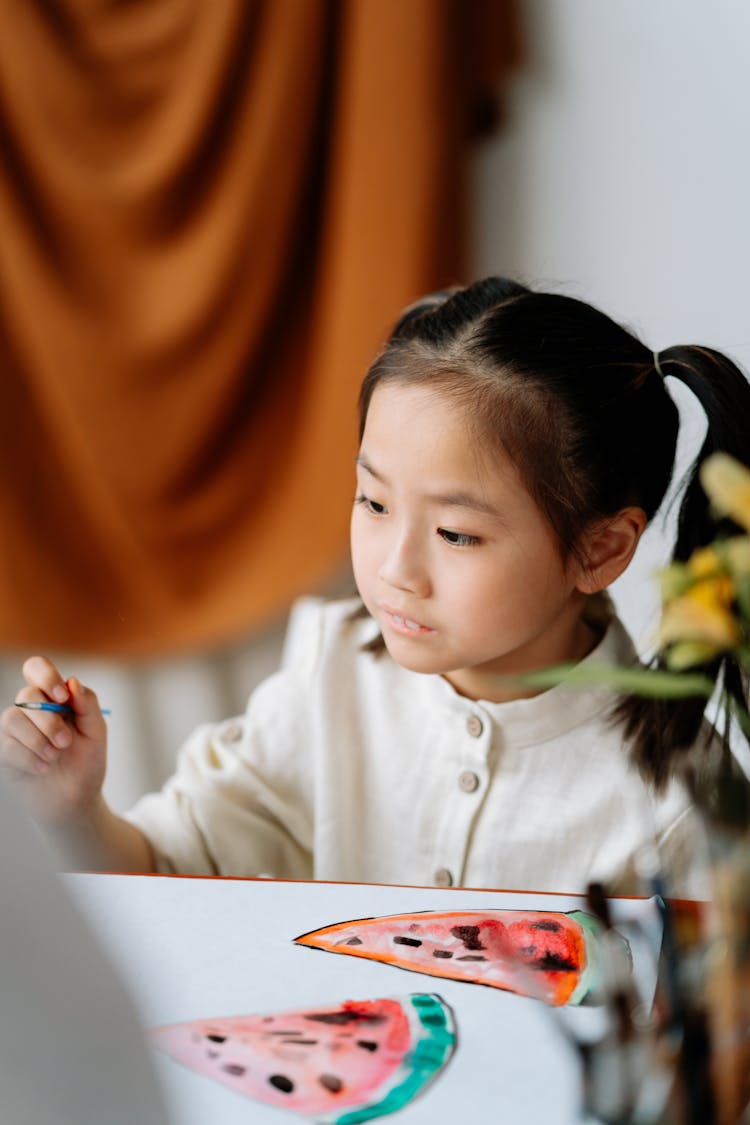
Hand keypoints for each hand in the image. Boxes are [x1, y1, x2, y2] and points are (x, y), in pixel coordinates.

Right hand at [0, 657, 107, 825]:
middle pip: (26, 695)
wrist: (76, 800)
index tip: (62, 696)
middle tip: (66, 742)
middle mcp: (29, 710)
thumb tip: (72, 681)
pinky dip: (28, 758)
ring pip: (11, 718)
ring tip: (54, 757)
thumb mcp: (96, 732)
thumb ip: (88, 704)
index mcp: (52, 698)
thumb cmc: (86, 762)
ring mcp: (14, 732)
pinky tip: (42, 769)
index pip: (36, 668)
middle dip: (48, 720)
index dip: (45, 675)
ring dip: (37, 739)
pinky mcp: (3, 754)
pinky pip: (5, 746)